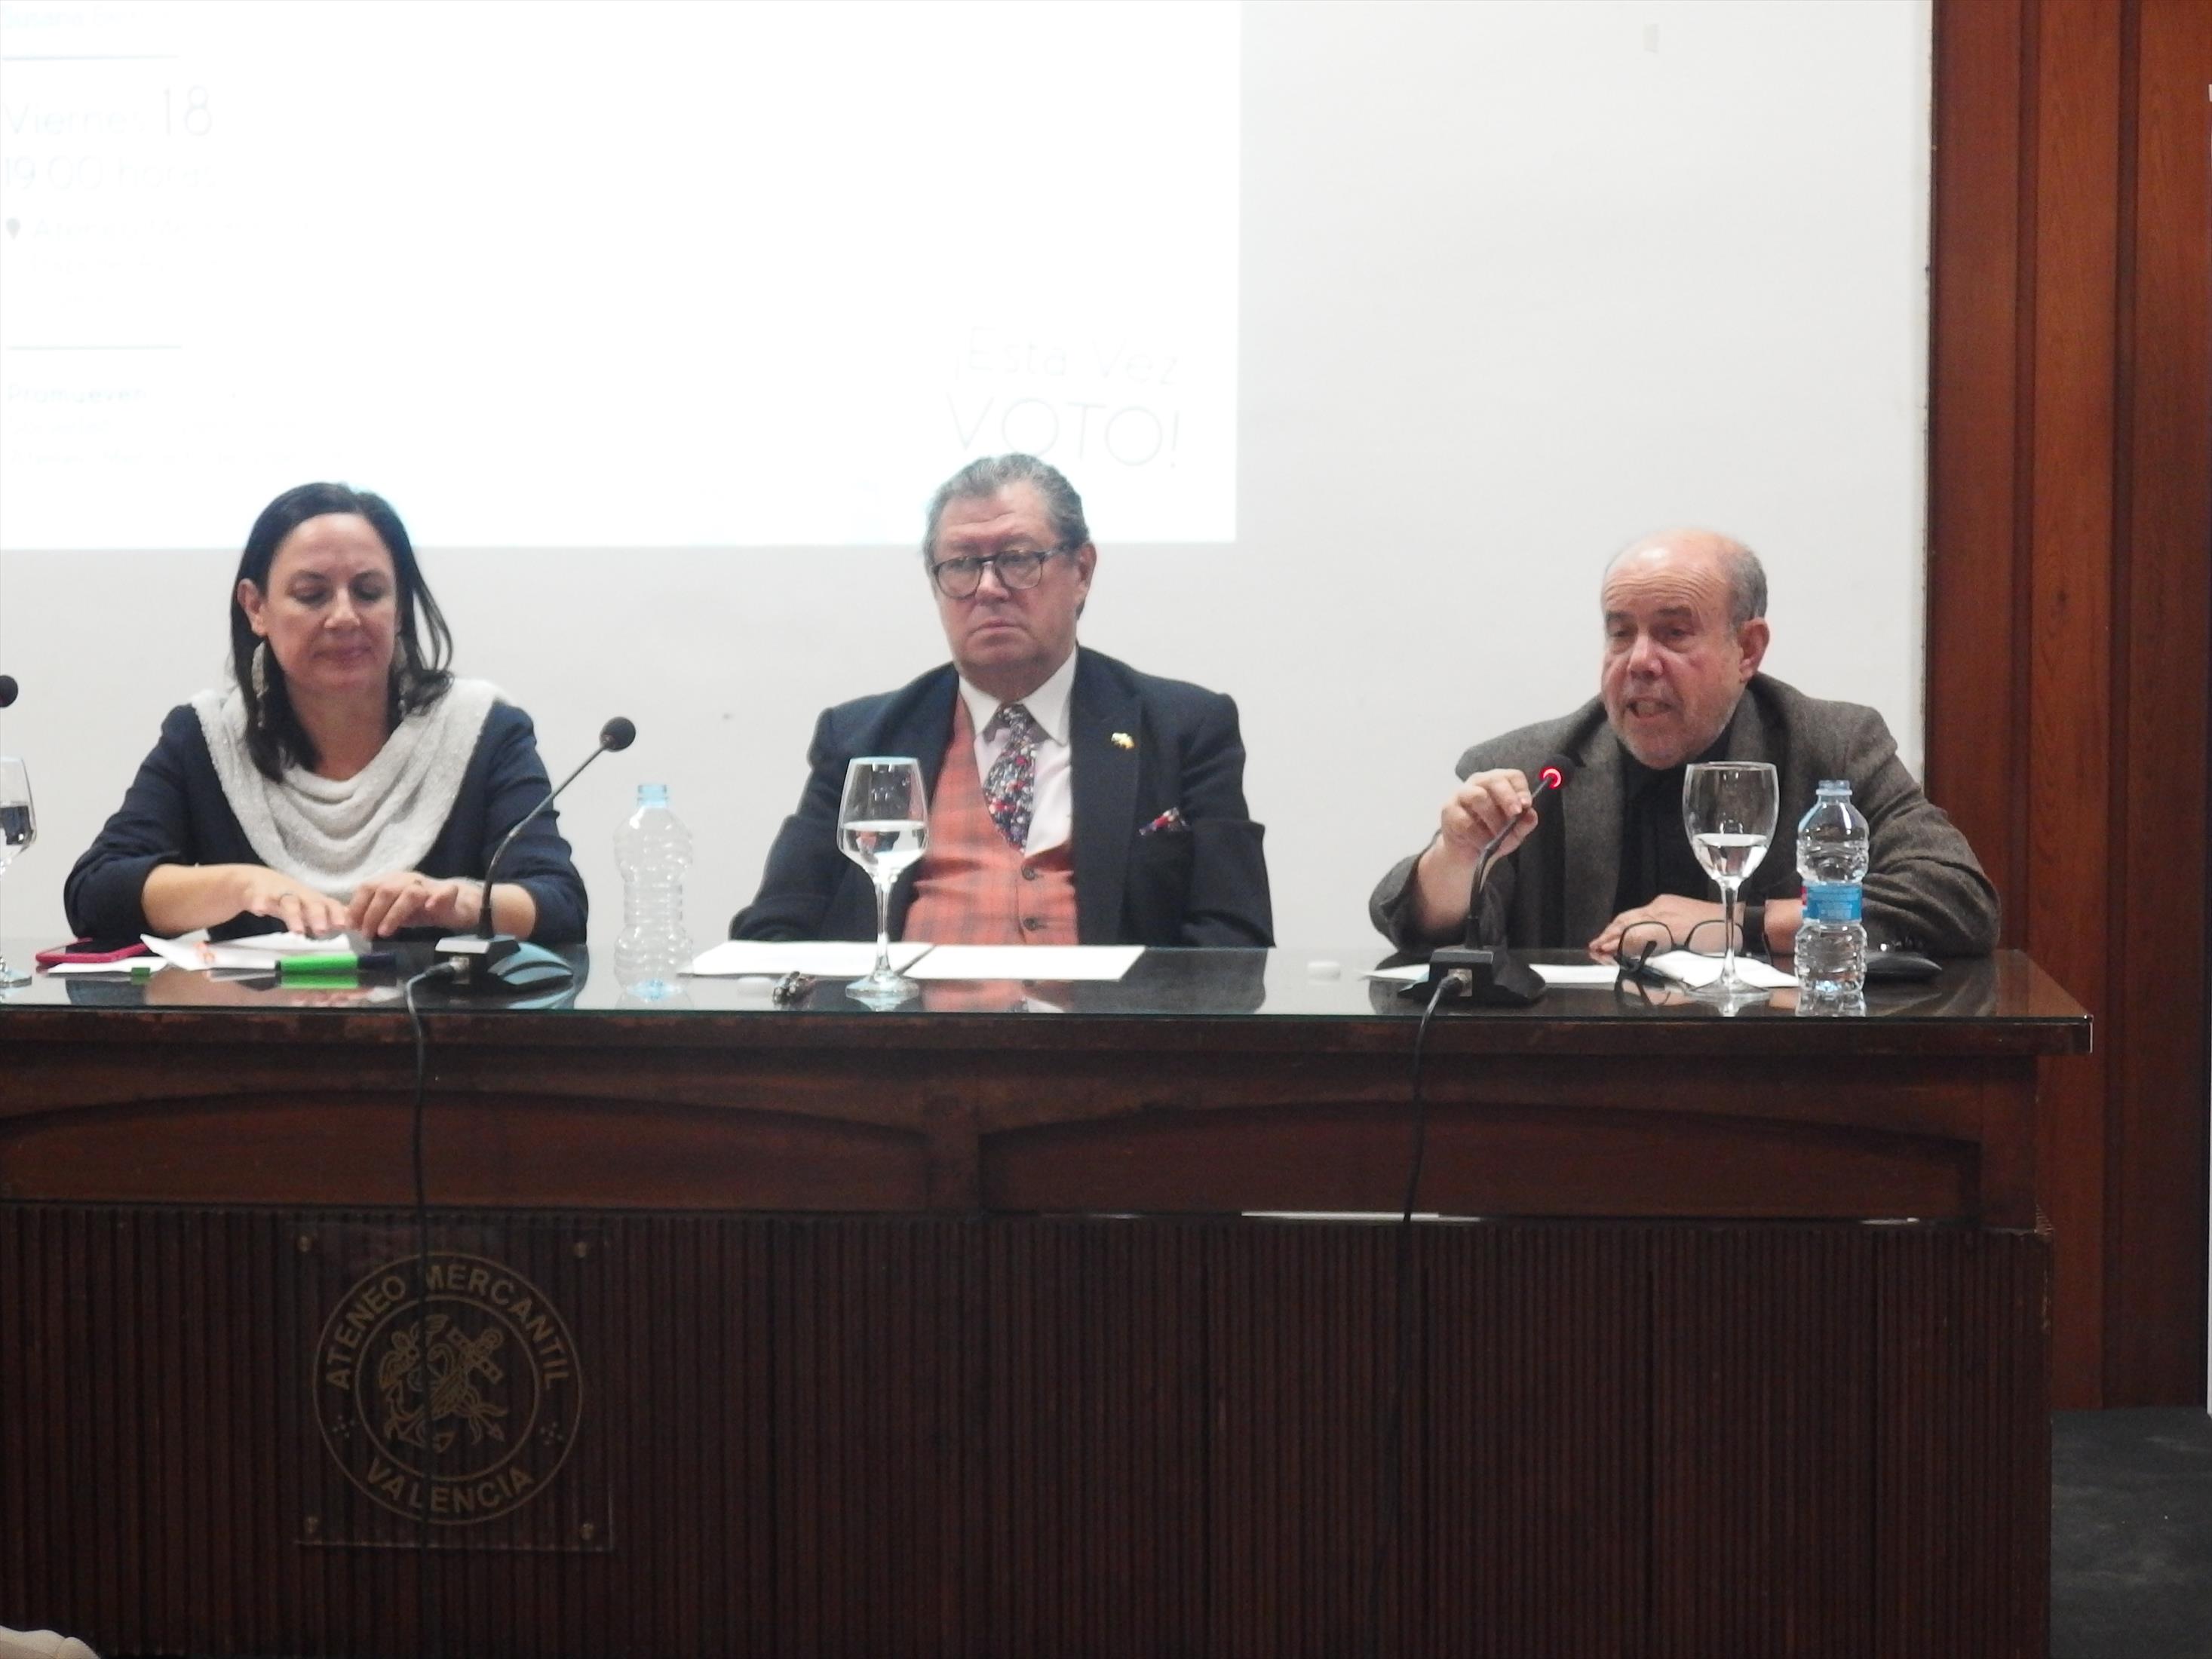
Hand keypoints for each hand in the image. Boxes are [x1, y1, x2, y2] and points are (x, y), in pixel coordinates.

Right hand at [232, 867, 349, 937]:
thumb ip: (332, 915)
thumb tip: (358, 924)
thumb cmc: (293, 898)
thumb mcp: (313, 907)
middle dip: (318, 916)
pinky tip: (260, 911)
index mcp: (315, 901)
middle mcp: (301, 896)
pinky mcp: (260, 893)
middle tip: (323, 930)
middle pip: (312, 903)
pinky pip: (259, 898)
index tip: (343, 926)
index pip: (331, 905)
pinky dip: (260, 903)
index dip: (337, 914)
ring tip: (296, 931)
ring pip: (288, 903)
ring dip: (293, 916)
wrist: (260, 881)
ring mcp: (280, 894)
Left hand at [348, 870, 480, 938]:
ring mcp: (428, 886)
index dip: (357, 906)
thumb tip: (345, 923)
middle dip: (372, 913)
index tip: (350, 927)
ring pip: (410, 893)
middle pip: (386, 890)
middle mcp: (407, 879)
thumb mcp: (391, 911)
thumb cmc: (418, 908)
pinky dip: (436, 899)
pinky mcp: (449, 894)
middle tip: (367, 935)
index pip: (368, 887)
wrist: (455, 904)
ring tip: (386, 932)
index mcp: (391, 880)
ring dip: (395, 912)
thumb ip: (371, 914)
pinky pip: (444, 892)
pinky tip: (429, 908)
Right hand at [1438, 768, 1539, 862]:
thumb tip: (1531, 814)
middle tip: (1515, 813)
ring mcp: (1461, 795)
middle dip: (1508, 797)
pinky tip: (1483, 844)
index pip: (1512, 776)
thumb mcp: (1513, 833)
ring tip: (1497, 835)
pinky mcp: (1448, 811)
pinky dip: (1478, 835)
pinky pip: (1465, 820)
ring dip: (1492, 818)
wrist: (1466, 854)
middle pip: (1494, 780)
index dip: (1521, 789)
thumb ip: (1524, 823)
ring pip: (1478, 797)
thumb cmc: (1490, 836)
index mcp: (1497, 784)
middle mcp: (1478, 784)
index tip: (1527, 805)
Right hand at [1588, 894, 1730, 961]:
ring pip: (1635, 917)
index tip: (1597, 951)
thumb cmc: (1714, 935)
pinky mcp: (1673, 907)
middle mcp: (1660, 907)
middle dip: (1609, 934)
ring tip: (1604, 942)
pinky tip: (1629, 932)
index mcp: (1660, 914)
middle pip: (1627, 920)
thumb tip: (1619, 944)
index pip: (1627, 928)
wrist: (1742, 925)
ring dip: (1617, 930)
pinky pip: (1646, 915)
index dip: (1611, 940)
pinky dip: (1631, 925)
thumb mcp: (1679, 939)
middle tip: (1593, 948)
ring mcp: (1667, 906)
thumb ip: (1647, 940)